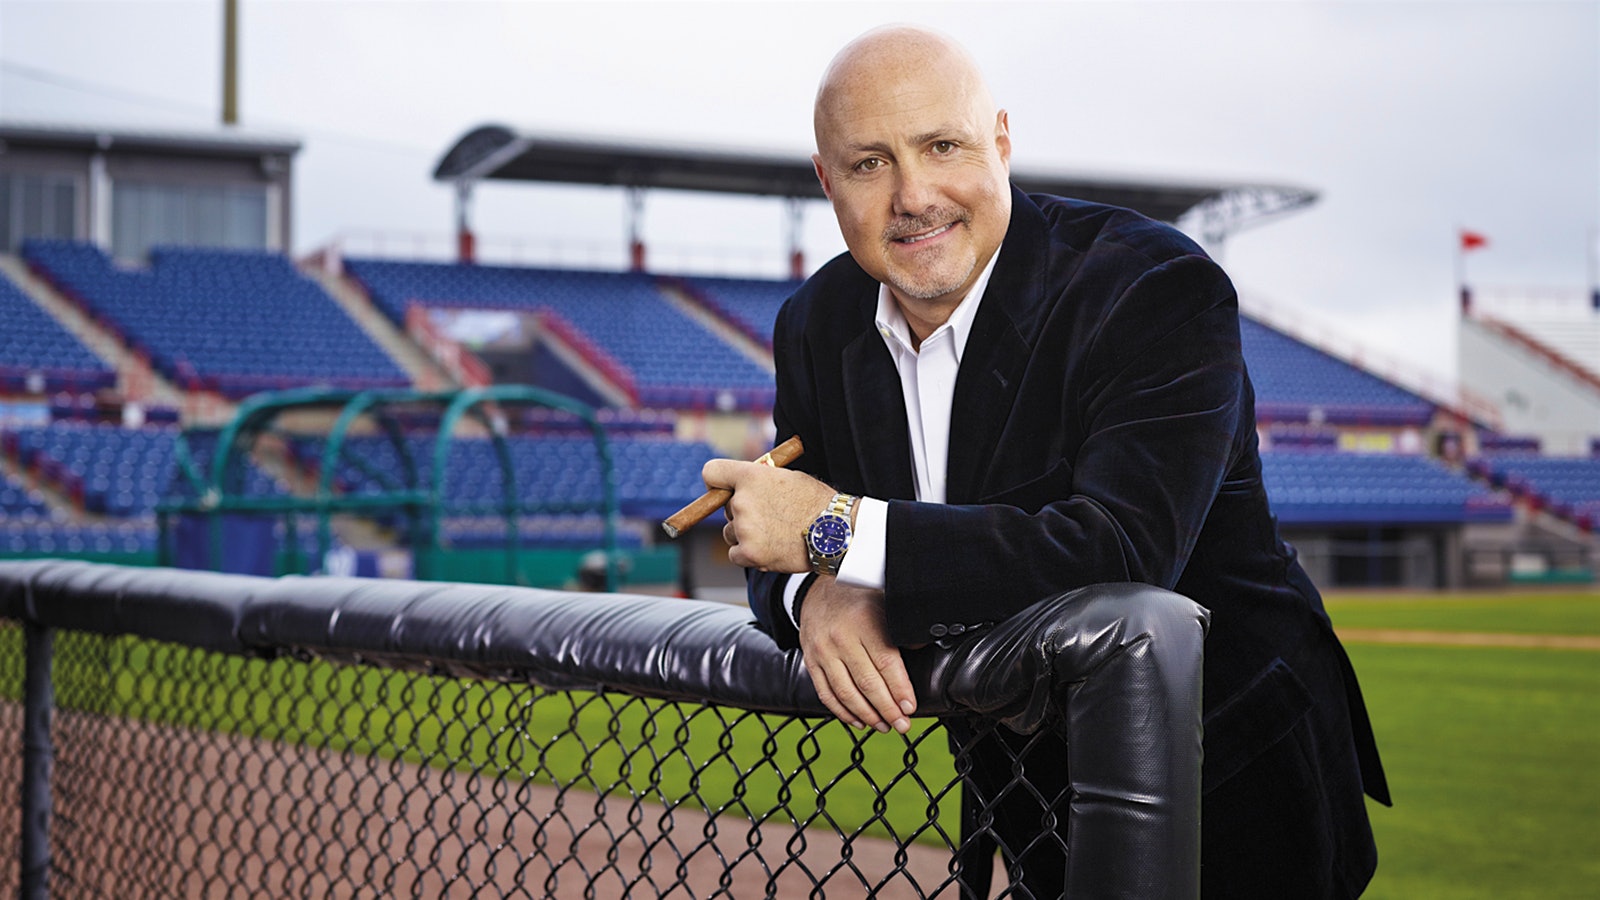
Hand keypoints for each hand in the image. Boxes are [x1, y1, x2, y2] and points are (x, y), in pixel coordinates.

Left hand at [701, 458, 835, 572]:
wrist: (836, 531)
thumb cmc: (815, 503)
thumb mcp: (787, 478)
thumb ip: (759, 481)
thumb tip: (739, 487)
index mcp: (751, 476)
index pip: (712, 472)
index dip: (716, 482)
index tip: (721, 490)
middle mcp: (742, 501)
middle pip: (724, 507)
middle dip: (741, 511)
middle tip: (770, 516)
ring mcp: (744, 529)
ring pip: (730, 532)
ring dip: (745, 535)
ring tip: (775, 533)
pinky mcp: (749, 553)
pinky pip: (735, 555)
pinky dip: (748, 554)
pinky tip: (771, 547)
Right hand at [798, 577, 916, 733]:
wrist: (819, 587)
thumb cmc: (859, 598)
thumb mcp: (884, 603)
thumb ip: (902, 628)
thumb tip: (919, 649)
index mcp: (863, 622)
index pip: (885, 663)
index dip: (899, 689)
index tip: (909, 708)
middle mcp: (840, 637)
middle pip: (867, 683)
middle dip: (887, 709)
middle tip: (902, 726)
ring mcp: (822, 650)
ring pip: (846, 692)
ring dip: (867, 715)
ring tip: (884, 726)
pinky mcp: (810, 660)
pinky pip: (826, 693)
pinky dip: (842, 711)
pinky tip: (858, 720)